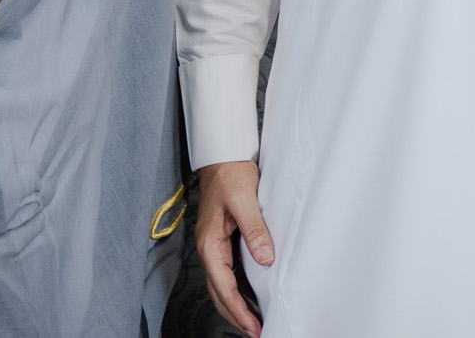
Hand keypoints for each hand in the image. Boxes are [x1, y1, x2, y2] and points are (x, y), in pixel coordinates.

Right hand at [196, 160, 272, 337]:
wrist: (223, 154)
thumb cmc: (230, 173)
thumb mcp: (244, 200)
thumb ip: (254, 230)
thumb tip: (265, 259)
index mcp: (209, 243)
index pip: (223, 287)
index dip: (238, 310)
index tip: (254, 327)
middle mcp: (209, 248)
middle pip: (219, 292)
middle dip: (236, 316)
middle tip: (256, 332)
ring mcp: (214, 245)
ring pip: (222, 285)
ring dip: (236, 305)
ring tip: (254, 321)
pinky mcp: (222, 239)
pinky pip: (228, 271)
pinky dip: (238, 289)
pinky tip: (250, 295)